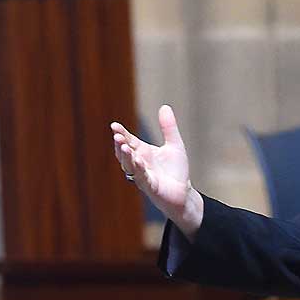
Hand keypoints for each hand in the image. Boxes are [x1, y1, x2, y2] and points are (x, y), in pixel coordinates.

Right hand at [111, 105, 203, 236]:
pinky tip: (138, 161)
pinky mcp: (150, 187)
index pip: (129, 140)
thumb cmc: (176, 171)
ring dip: (126, 156)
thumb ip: (168, 128)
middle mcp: (139, 163)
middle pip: (125, 152)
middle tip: (117, 135)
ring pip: (130, 165)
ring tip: (123, 146)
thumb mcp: (175, 145)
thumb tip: (165, 106)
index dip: (121, 133)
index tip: (114, 125)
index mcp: (143, 152)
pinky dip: (139, 169)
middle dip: (120, 144)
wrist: (184, 193)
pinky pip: (142, 177)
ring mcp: (143, 176)